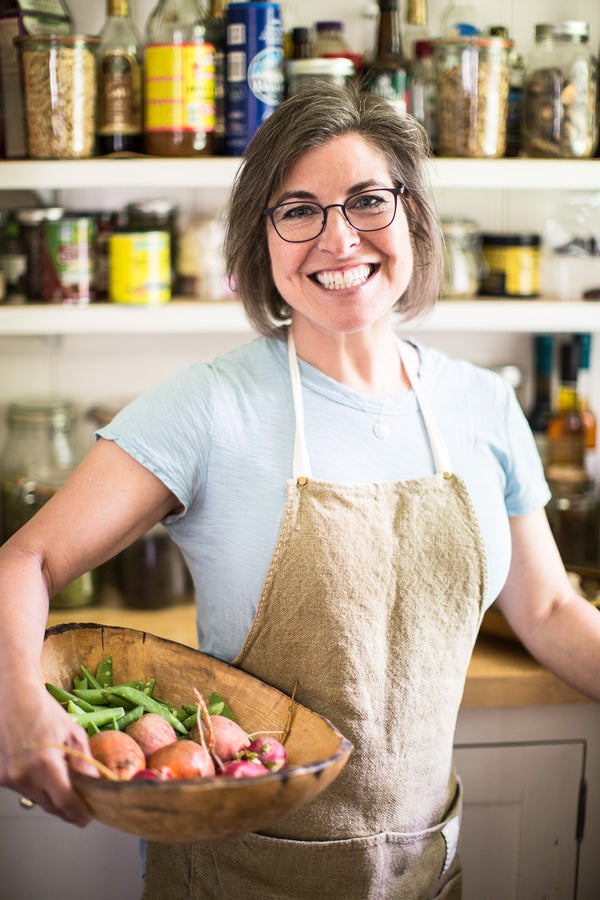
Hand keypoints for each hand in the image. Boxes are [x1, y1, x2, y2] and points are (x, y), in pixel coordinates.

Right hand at [0, 683, 96, 826]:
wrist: (14, 697)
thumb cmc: (43, 711)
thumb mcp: (72, 732)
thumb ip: (83, 762)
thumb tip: (94, 784)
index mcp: (44, 762)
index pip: (64, 800)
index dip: (78, 812)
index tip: (87, 817)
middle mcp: (22, 773)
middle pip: (50, 805)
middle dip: (68, 809)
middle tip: (82, 808)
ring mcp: (8, 777)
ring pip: (37, 799)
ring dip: (52, 798)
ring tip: (65, 786)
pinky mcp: (0, 777)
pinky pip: (24, 790)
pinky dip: (37, 788)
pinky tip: (44, 775)